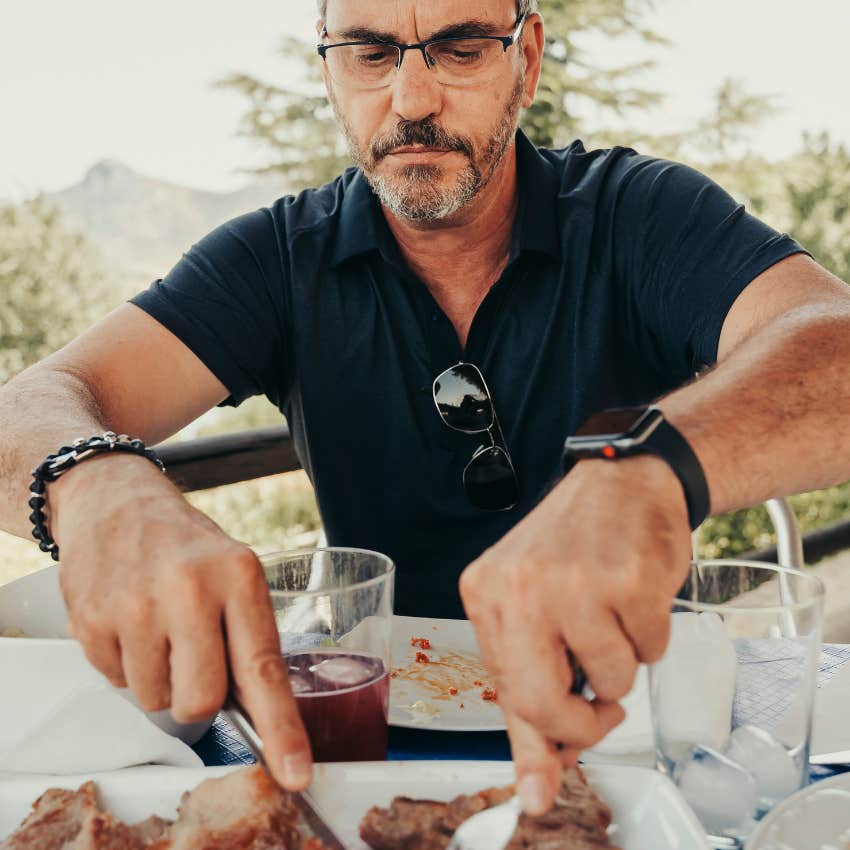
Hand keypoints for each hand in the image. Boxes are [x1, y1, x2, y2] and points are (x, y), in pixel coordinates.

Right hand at [50, 455, 311, 789]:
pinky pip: (116, 683)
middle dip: (199, 697)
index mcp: (237, 575)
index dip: (281, 727)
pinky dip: (126, 664)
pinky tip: (130, 621)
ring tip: (159, 626)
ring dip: (160, 678)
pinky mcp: (91, 621)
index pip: (262, 667)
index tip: (295, 771)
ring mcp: (135, 607)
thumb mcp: (233, 570)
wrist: (114, 501)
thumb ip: (246, 633)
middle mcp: (188, 590)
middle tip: (194, 656)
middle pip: (202, 702)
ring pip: (156, 699)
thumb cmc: (185, 543)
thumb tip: (258, 712)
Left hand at [459, 455, 692, 813]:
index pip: (507, 693)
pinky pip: (650, 651)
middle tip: (602, 708)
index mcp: (485, 594)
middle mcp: (519, 587)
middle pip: (542, 702)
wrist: (623, 479)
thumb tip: (537, 784)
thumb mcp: (534, 609)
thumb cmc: (577, 548)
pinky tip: (636, 593)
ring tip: (615, 613)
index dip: (539, 741)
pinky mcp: (626, 579)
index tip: (544, 781)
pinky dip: (652, 637)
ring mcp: (572, 582)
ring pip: (610, 681)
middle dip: (582, 722)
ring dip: (624, 666)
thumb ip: (533, 694)